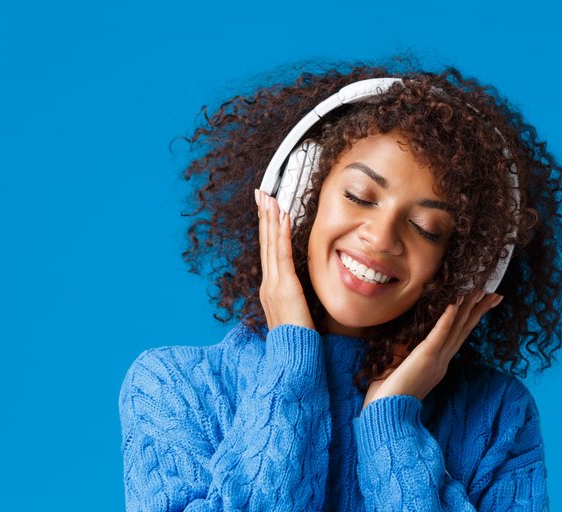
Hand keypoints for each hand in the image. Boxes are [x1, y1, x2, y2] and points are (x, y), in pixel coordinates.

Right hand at [255, 189, 314, 330]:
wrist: (292, 358)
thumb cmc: (297, 341)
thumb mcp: (296, 315)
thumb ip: (295, 301)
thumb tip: (300, 293)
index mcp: (270, 290)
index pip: (268, 253)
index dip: (266, 229)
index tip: (266, 210)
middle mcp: (268, 284)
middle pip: (264, 243)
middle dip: (263, 216)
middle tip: (261, 194)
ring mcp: (273, 285)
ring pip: (270, 245)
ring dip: (270, 219)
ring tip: (269, 198)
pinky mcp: (284, 286)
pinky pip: (282, 254)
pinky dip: (280, 234)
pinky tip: (281, 217)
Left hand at [362, 290, 503, 408]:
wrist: (386, 416)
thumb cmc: (389, 397)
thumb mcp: (402, 371)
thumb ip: (408, 355)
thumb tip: (405, 340)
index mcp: (438, 364)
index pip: (459, 336)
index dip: (472, 318)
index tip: (484, 303)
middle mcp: (442, 360)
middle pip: (464, 329)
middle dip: (479, 309)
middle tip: (495, 293)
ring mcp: (435, 359)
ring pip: (456, 328)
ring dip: (468, 307)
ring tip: (479, 290)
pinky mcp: (425, 358)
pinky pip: (438, 335)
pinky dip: (446, 319)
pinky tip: (454, 303)